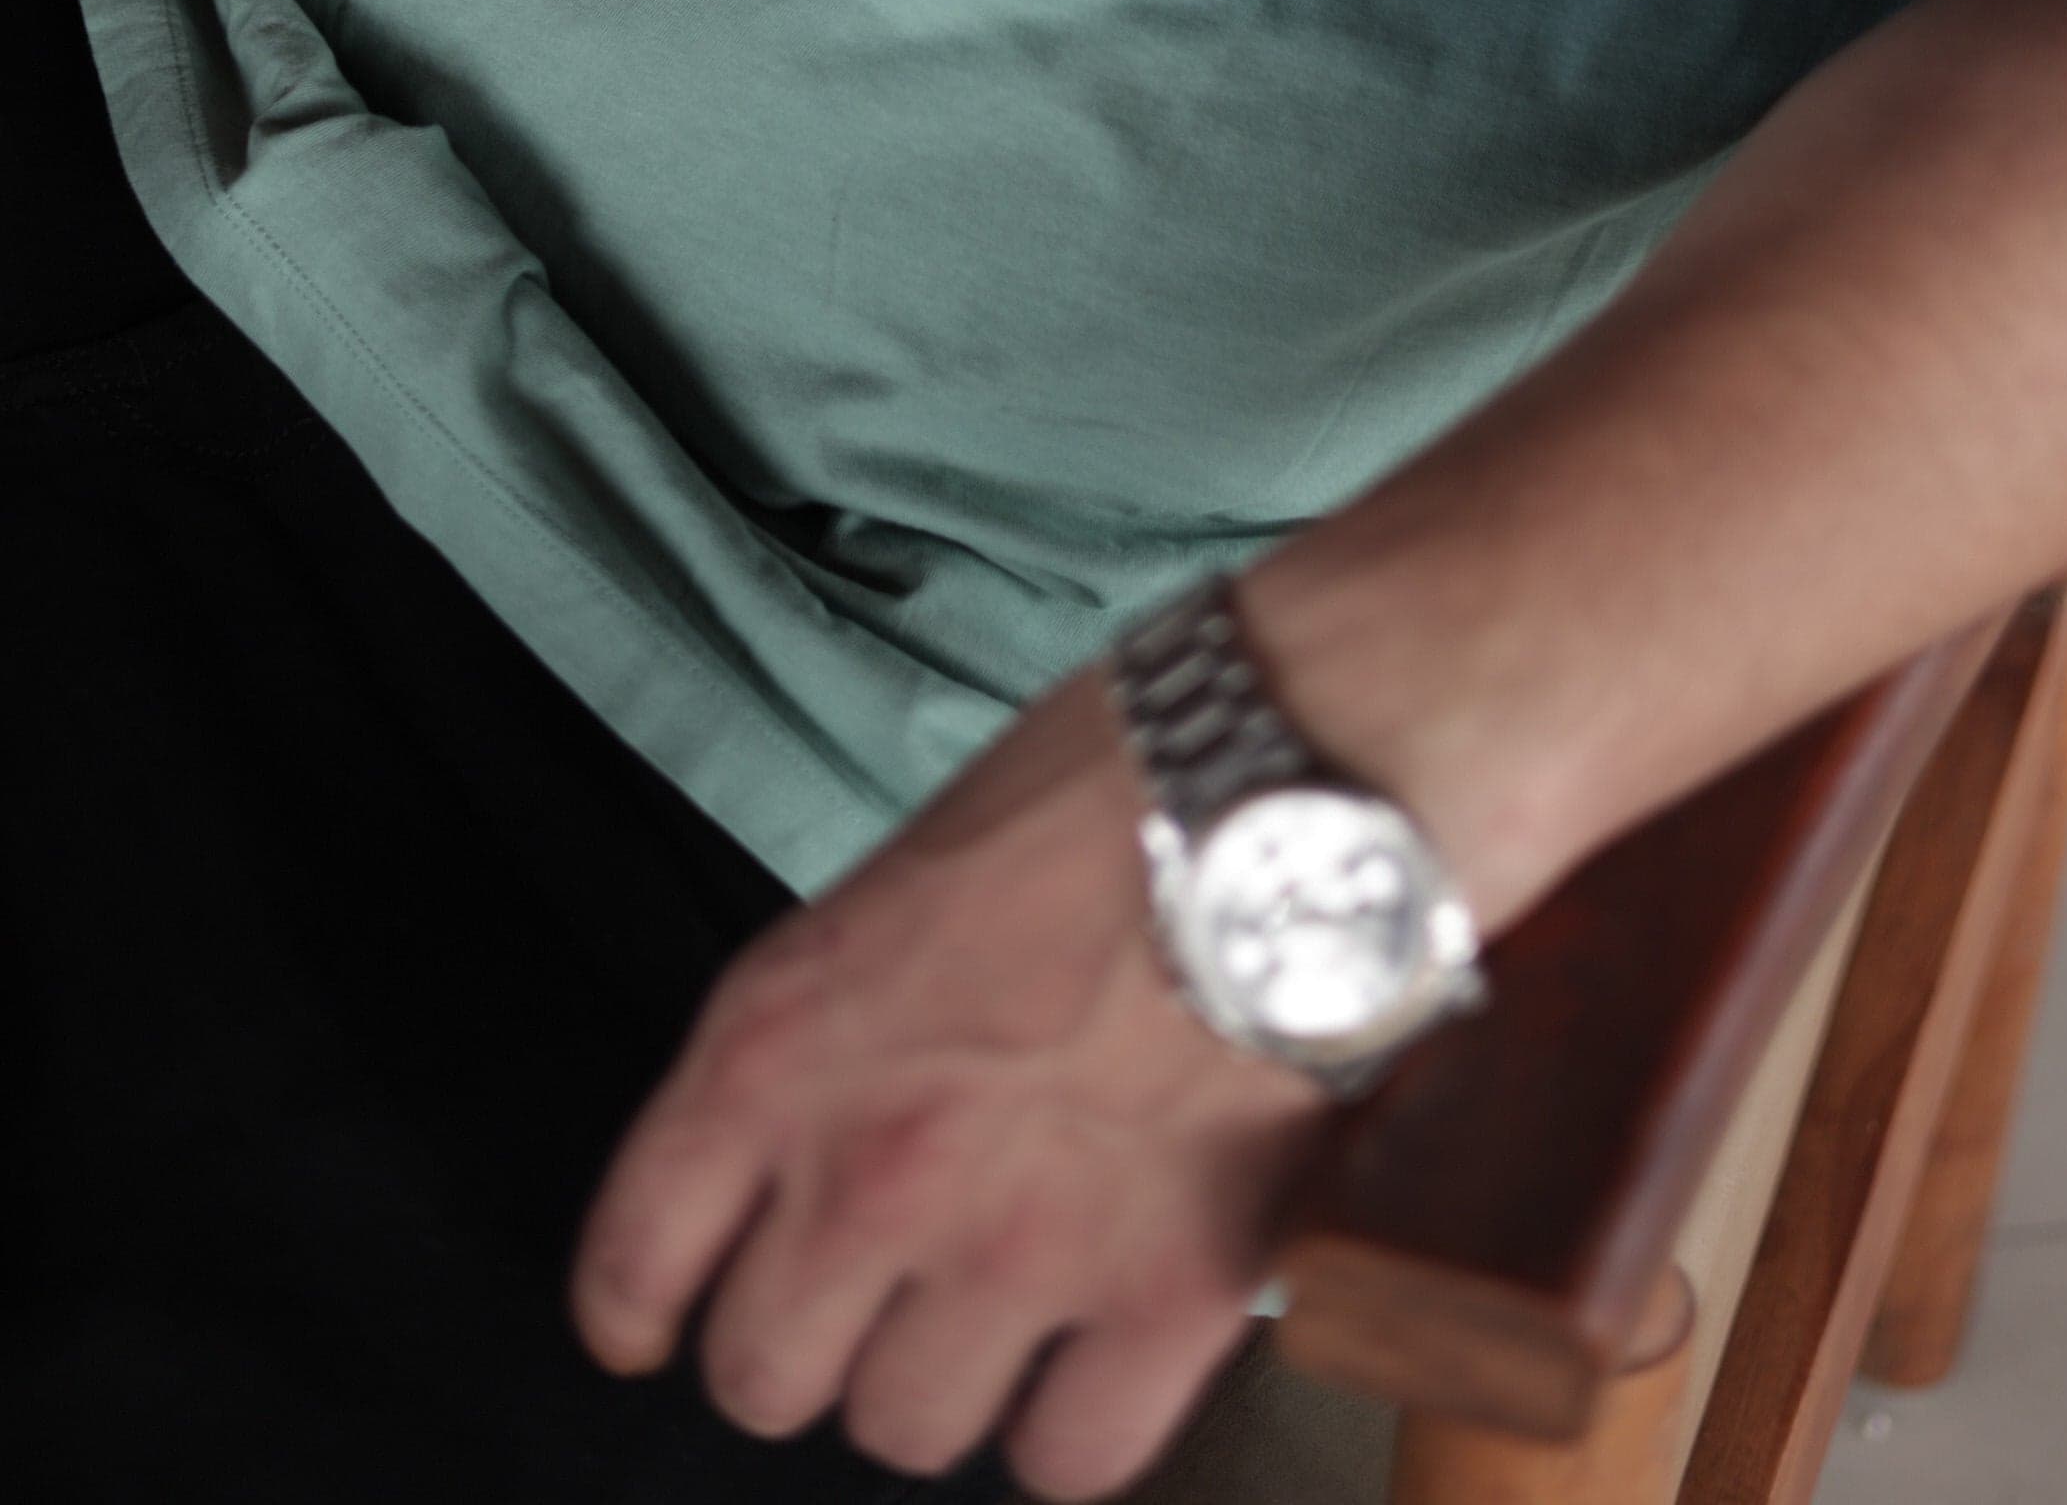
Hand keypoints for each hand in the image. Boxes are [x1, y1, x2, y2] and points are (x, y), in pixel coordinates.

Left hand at [569, 663, 1329, 1495]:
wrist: (1278, 780)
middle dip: (812, 1339)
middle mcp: (869, 1167)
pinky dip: (1077, 1422)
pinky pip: (1069, 1459)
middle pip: (763, 1377)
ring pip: (907, 1429)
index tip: (657, 1325)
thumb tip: (848, 1124)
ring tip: (1004, 1306)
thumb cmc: (1103, 780)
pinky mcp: (1166, 1294)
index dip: (641, 1308)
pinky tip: (1102, 1353)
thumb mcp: (900, 886)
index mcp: (780, 1043)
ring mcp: (1016, 1247)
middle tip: (872, 1295)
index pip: (636, 1256)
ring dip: (945, 1377)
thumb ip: (846, 1032)